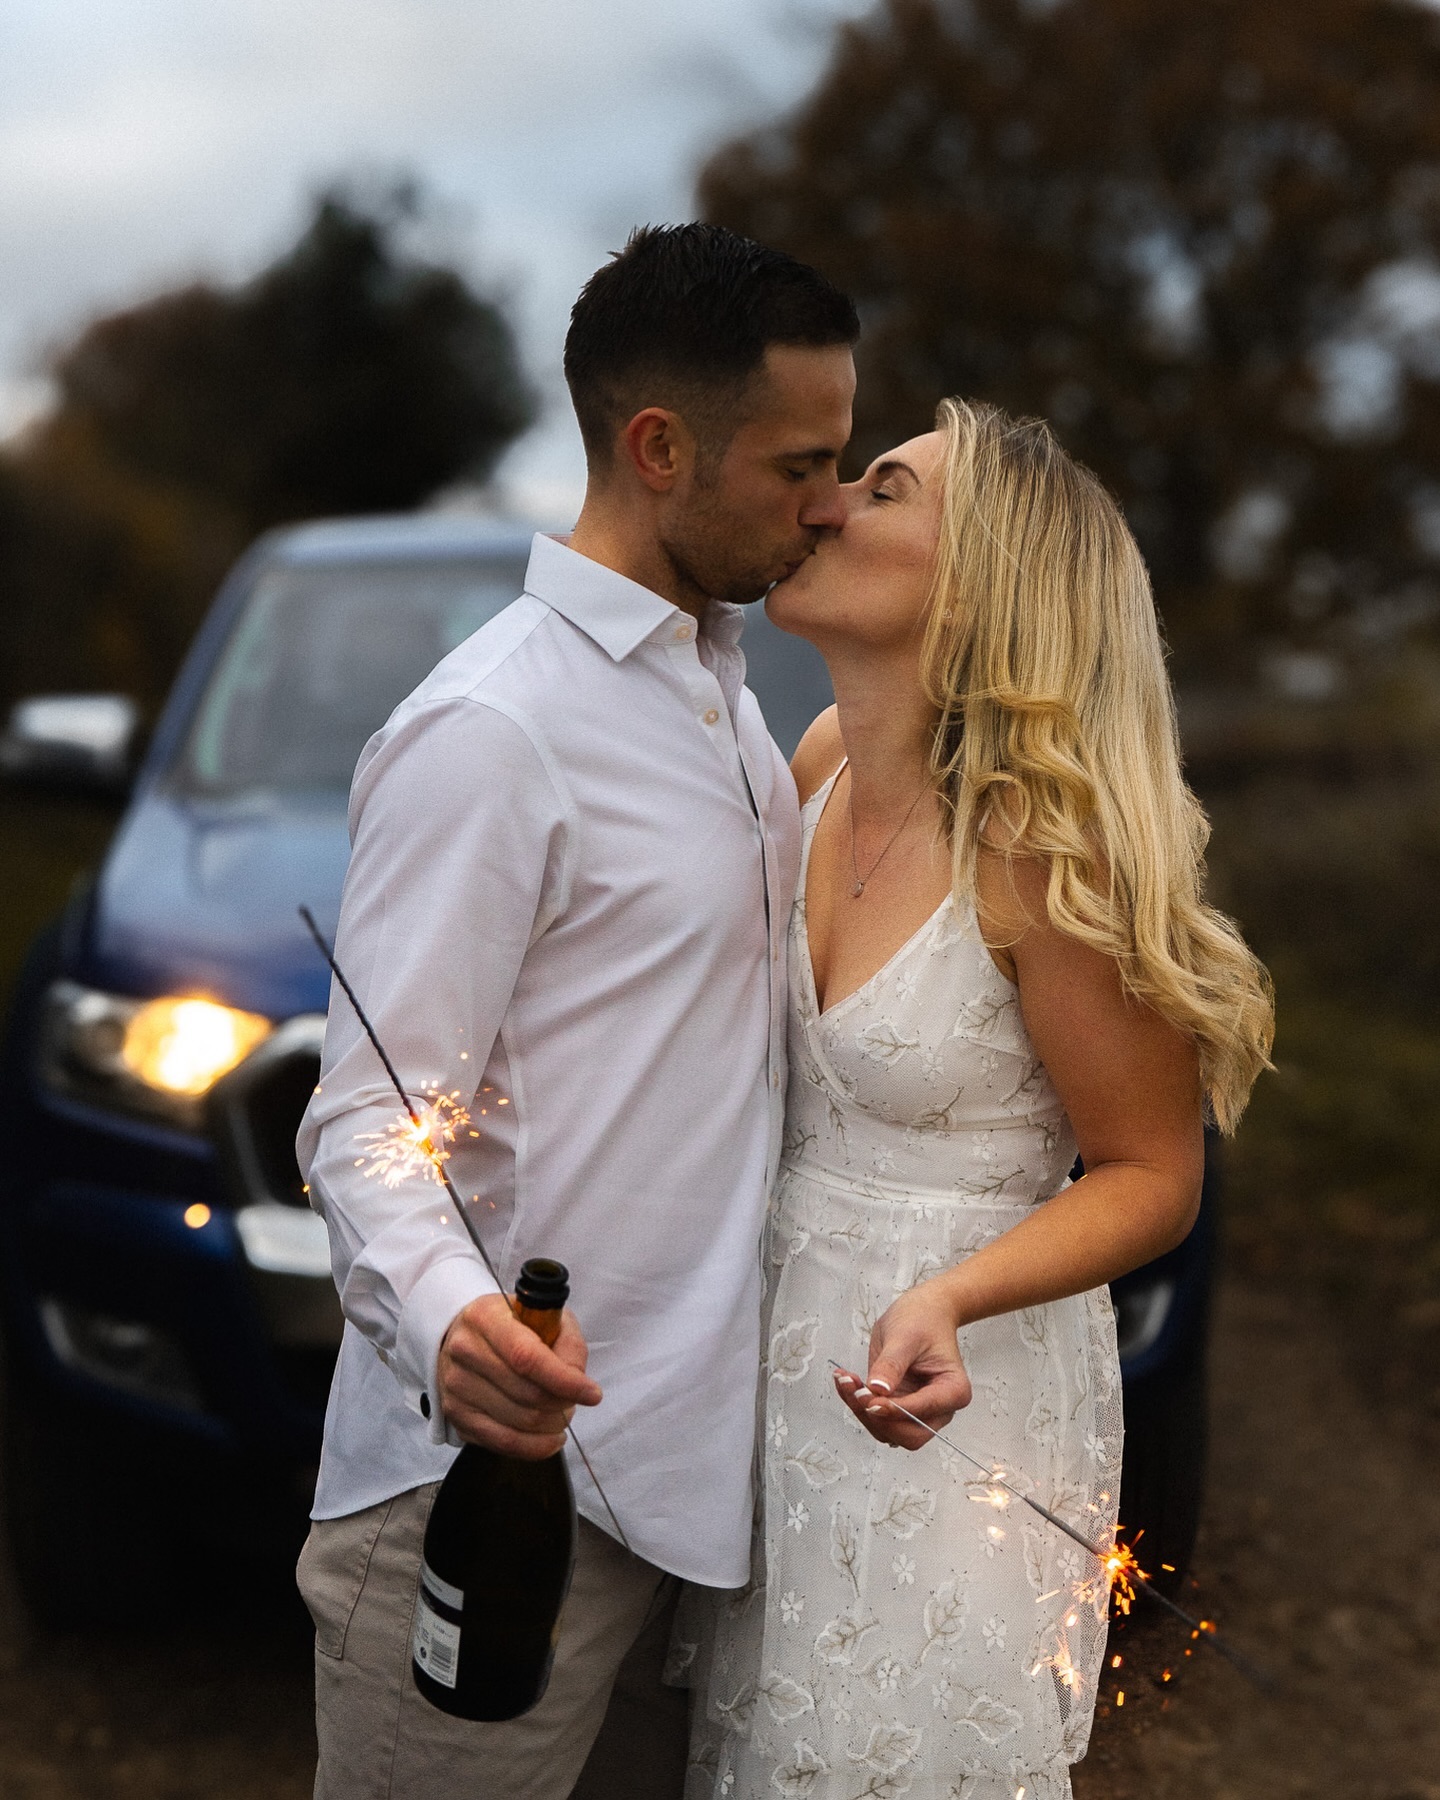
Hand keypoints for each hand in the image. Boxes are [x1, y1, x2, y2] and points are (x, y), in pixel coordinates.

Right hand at [438, 1293, 601, 1458]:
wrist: (464, 1337)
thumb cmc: (511, 1325)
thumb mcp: (543, 1314)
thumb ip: (567, 1342)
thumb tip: (578, 1379)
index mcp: (486, 1318)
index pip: (527, 1358)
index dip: (564, 1380)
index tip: (591, 1393)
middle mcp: (465, 1352)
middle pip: (527, 1395)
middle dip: (563, 1404)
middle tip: (576, 1400)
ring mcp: (456, 1387)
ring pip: (519, 1422)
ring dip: (552, 1425)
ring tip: (562, 1414)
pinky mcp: (457, 1416)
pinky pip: (504, 1443)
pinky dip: (535, 1447)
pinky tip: (550, 1437)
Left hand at [832, 1278, 971, 1450]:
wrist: (924, 1311)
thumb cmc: (923, 1319)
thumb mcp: (905, 1336)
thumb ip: (891, 1365)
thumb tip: (877, 1390)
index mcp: (953, 1391)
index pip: (922, 1413)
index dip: (894, 1410)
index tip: (869, 1398)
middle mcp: (939, 1409)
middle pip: (908, 1434)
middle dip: (876, 1416)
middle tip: (853, 1389)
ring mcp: (919, 1411)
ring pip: (888, 1431)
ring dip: (862, 1411)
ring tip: (845, 1380)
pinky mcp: (900, 1407)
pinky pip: (878, 1418)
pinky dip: (859, 1405)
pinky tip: (847, 1382)